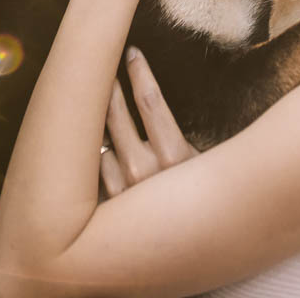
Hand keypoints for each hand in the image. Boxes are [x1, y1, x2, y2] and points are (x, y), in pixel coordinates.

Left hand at [98, 47, 197, 196]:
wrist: (191, 249)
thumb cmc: (203, 201)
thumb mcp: (203, 165)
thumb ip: (183, 136)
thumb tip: (161, 98)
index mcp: (177, 157)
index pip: (149, 99)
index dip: (139, 70)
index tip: (132, 51)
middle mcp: (147, 174)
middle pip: (116, 113)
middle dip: (107, 84)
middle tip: (103, 63)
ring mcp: (123, 191)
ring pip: (101, 139)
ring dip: (98, 117)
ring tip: (96, 97)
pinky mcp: (107, 207)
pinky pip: (96, 167)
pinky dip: (95, 150)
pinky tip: (98, 139)